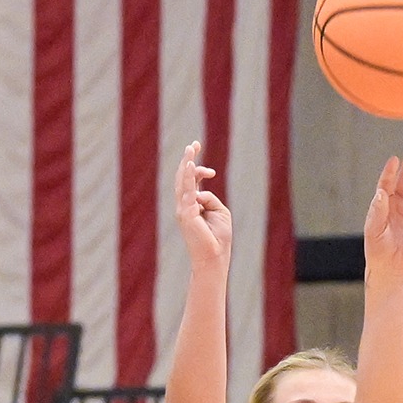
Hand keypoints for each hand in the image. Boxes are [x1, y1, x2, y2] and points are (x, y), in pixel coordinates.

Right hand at [172, 141, 231, 268]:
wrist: (214, 258)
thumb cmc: (218, 237)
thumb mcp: (220, 212)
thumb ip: (211, 198)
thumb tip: (201, 191)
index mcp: (192, 204)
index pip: (191, 181)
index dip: (197, 168)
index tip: (208, 166)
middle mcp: (184, 205)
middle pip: (184, 178)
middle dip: (188, 160)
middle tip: (194, 144)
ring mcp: (183, 209)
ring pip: (182, 182)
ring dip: (186, 164)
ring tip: (191, 149)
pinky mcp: (186, 214)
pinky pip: (186, 192)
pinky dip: (187, 177)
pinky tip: (190, 165)